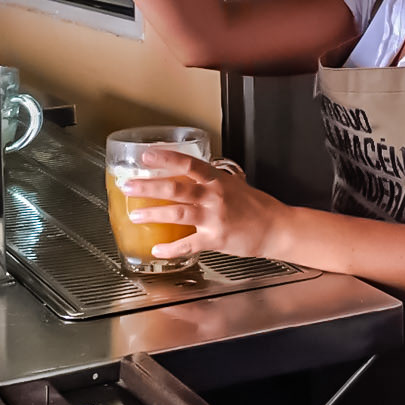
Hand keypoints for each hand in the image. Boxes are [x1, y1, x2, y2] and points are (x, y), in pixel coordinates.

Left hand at [122, 149, 288, 262]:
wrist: (276, 228)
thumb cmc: (257, 207)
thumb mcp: (235, 185)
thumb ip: (212, 181)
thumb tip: (191, 176)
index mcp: (218, 180)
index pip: (189, 163)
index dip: (166, 158)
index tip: (147, 155)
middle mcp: (214, 196)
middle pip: (176, 188)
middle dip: (149, 187)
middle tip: (128, 185)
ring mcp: (214, 218)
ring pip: (178, 214)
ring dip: (154, 215)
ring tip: (136, 216)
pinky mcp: (216, 239)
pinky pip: (188, 244)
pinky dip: (171, 249)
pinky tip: (158, 249)